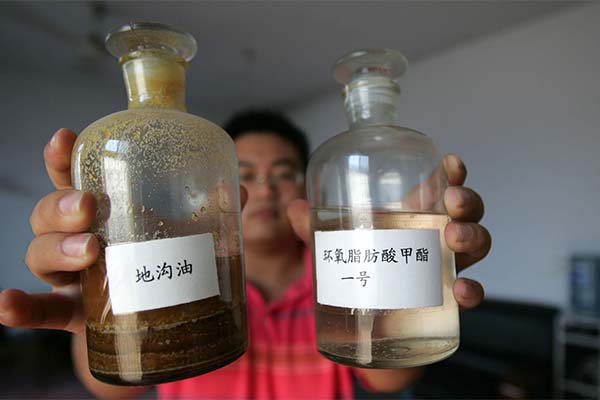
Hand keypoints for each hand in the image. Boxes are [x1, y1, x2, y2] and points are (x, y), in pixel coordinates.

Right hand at [0, 128, 250, 334]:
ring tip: (88, 252)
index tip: (65, 137)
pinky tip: (7, 304)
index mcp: (106, 211)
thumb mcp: (189, 233)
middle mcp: (80, 238)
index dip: (63, 156)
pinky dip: (21, 308)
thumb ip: (210, 211)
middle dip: (61, 204)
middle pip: (50, 212)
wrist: (161, 320)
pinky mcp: (73, 314)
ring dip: (55, 248)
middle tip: (89, 206)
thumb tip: (239, 187)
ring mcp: (72, 277)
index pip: (76, 176)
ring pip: (41, 253)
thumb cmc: (167, 264)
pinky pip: (41, 311)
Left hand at [287, 154, 489, 310]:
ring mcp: (445, 267)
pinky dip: (471, 291)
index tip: (450, 162)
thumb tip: (294, 207)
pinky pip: (469, 294)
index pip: (442, 186)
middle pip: (466, 211)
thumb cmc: (359, 270)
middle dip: (466, 201)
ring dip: (472, 236)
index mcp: (414, 215)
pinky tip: (460, 291)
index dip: (452, 172)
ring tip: (453, 237)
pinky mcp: (445, 301)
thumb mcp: (335, 245)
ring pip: (476, 244)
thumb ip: (315, 228)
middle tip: (451, 201)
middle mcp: (437, 237)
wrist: (367, 323)